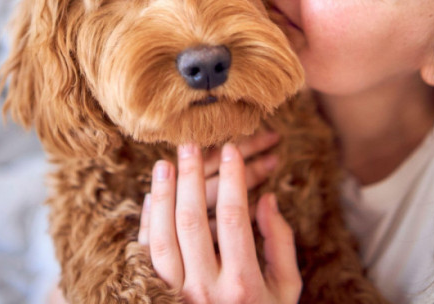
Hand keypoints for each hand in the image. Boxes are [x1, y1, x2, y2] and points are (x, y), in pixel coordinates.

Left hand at [138, 143, 301, 303]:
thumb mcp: (286, 289)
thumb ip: (280, 243)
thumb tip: (266, 199)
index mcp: (242, 284)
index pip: (233, 218)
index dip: (232, 179)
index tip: (231, 149)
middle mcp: (205, 290)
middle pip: (192, 221)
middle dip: (191, 177)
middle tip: (190, 144)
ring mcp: (176, 296)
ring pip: (162, 237)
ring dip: (163, 196)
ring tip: (166, 162)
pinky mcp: (157, 297)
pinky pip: (147, 256)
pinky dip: (147, 223)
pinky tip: (151, 196)